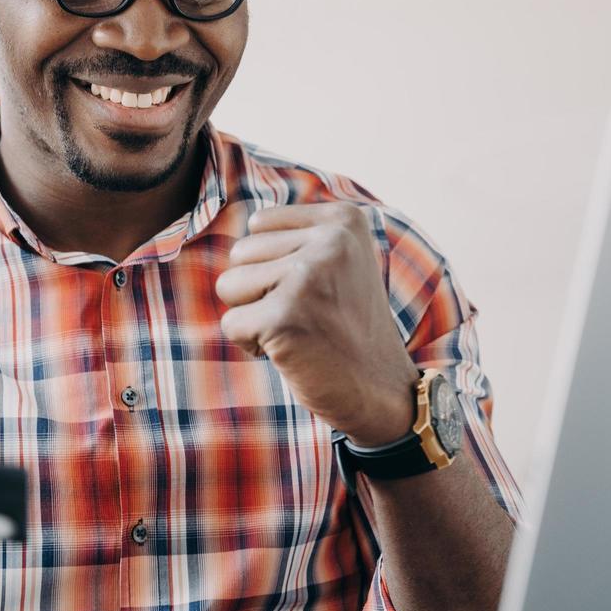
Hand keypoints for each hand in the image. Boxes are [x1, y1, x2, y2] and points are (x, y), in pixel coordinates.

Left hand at [216, 203, 416, 446]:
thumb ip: (296, 235)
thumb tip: (246, 221)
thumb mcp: (337, 261)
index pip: (259, 224)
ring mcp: (309, 277)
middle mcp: (331, 240)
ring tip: (298, 330)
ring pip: (229, 285)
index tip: (314, 290)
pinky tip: (292, 351)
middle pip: (240, 253)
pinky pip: (231, 323)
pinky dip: (251, 344)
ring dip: (253, 316)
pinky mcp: (286, 317)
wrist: (381, 390)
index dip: (273, 263)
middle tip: (306, 315)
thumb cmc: (345, 327)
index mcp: (344, 219)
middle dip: (259, 290)